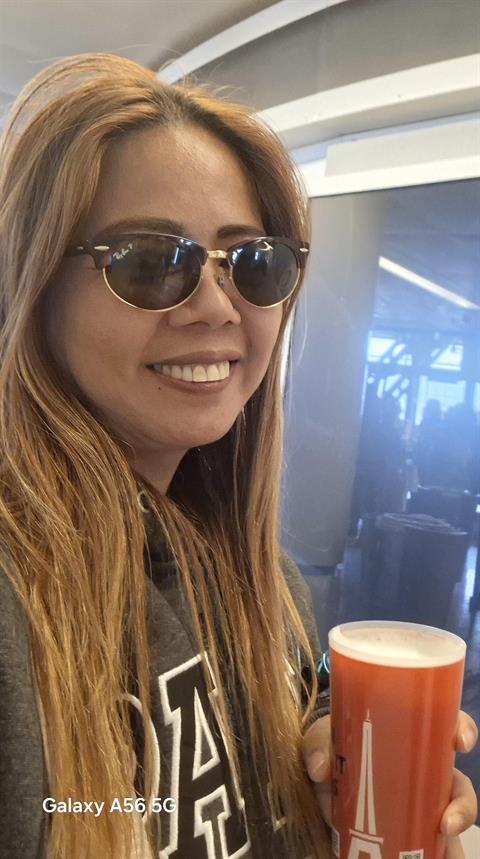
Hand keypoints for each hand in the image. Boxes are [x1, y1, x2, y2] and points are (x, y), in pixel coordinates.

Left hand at [302, 710, 477, 856]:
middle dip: (463, 803)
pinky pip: (439, 847)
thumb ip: (318, 744)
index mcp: (410, 737)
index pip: (446, 725)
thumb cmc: (333, 753)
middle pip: (458, 783)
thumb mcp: (323, 740)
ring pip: (454, 818)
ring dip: (453, 835)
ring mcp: (423, 804)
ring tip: (437, 845)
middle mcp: (424, 771)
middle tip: (448, 822)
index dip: (462, 729)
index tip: (460, 742)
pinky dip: (444, 855)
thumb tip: (321, 768)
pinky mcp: (416, 833)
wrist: (322, 793)